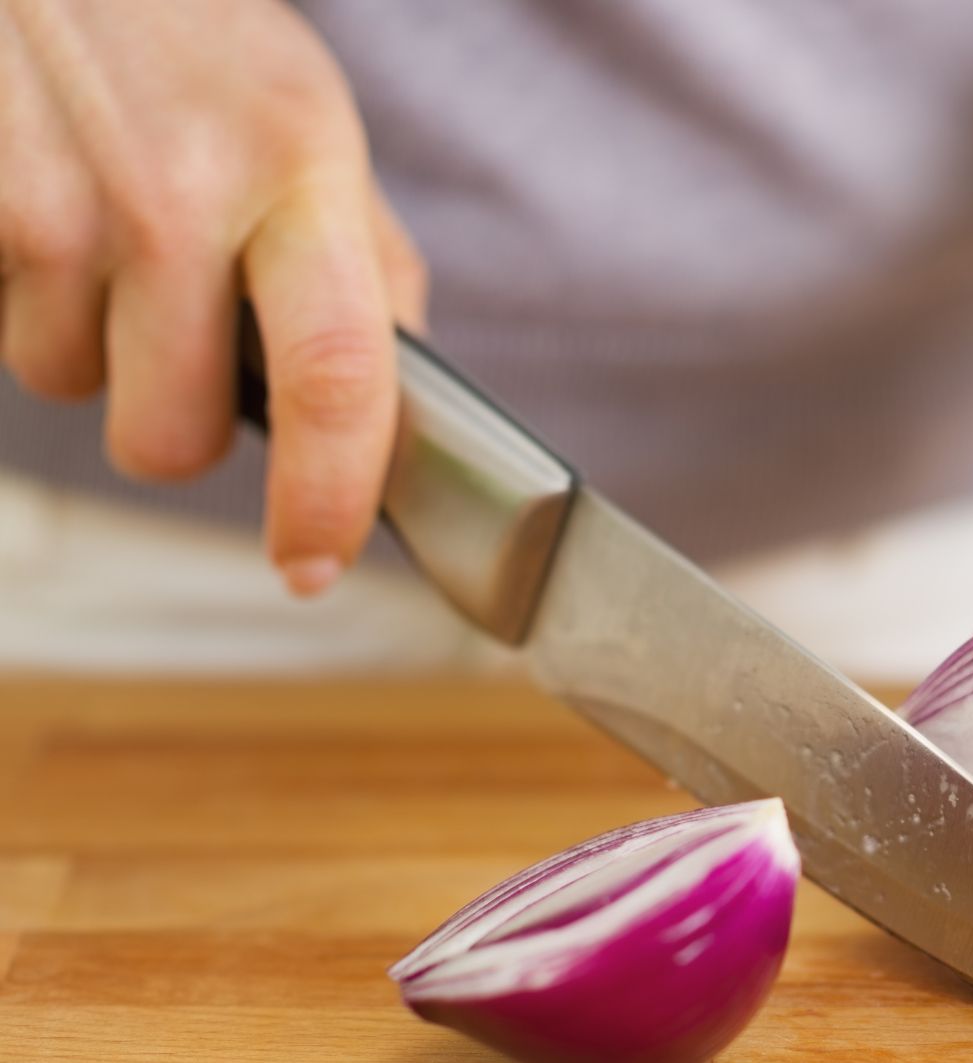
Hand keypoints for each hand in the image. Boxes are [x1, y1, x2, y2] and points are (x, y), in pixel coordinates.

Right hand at [0, 0, 424, 594]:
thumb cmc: (181, 31)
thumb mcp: (302, 116)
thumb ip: (361, 258)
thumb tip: (401, 405)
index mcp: (299, 167)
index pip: (339, 376)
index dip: (328, 498)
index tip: (315, 566)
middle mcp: (175, 192)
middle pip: (170, 438)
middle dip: (167, 418)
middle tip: (169, 328)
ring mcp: (52, 202)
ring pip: (63, 385)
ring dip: (78, 334)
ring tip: (92, 218)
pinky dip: (11, 286)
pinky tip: (35, 199)